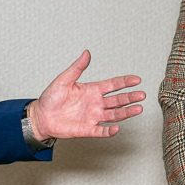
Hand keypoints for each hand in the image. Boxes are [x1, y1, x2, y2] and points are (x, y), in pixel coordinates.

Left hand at [28, 50, 144, 140]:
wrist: (41, 116)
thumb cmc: (51, 97)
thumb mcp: (64, 79)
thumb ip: (77, 68)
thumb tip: (86, 53)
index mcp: (92, 90)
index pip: (113, 85)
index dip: (125, 82)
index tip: (136, 79)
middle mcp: (95, 103)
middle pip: (117, 100)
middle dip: (130, 97)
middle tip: (142, 95)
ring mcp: (93, 117)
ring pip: (114, 115)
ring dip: (126, 112)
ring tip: (138, 109)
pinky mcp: (87, 129)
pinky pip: (101, 131)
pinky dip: (109, 131)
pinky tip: (117, 129)